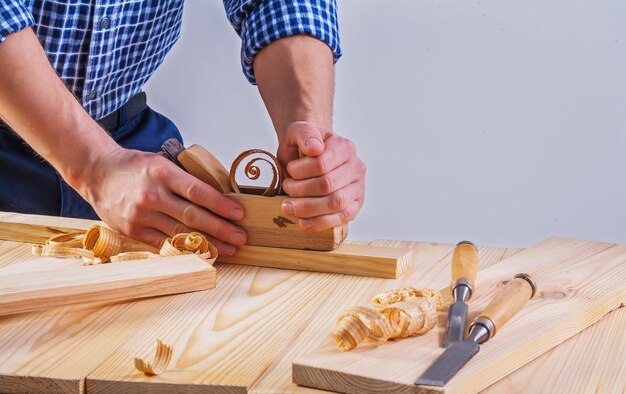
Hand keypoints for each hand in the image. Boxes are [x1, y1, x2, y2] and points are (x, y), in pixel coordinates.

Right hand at [78, 146, 246, 254]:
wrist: (97, 173)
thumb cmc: (135, 167)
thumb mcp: (161, 163)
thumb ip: (185, 178)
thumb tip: (220, 195)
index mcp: (162, 173)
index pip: (197, 191)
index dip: (220, 204)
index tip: (239, 214)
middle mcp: (151, 194)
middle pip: (192, 216)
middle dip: (221, 228)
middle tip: (241, 237)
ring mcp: (140, 215)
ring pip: (181, 233)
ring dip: (208, 243)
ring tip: (229, 249)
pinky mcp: (133, 231)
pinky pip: (164, 243)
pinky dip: (185, 250)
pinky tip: (203, 253)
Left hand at [277, 121, 365, 230]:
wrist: (312, 156)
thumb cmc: (305, 146)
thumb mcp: (299, 131)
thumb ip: (305, 133)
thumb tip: (315, 148)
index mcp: (344, 147)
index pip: (321, 164)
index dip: (299, 171)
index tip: (289, 170)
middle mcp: (356, 167)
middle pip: (327, 185)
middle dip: (300, 191)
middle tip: (286, 188)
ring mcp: (358, 188)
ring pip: (335, 204)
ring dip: (307, 208)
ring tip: (288, 207)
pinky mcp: (355, 206)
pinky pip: (341, 218)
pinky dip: (320, 223)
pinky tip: (303, 223)